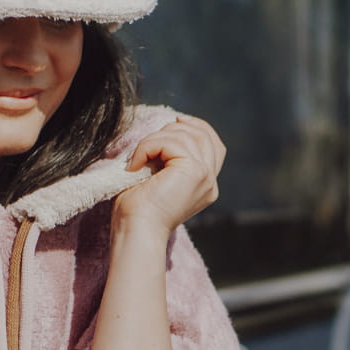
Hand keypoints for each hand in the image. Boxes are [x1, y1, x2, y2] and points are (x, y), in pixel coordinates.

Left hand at [117, 115, 225, 234]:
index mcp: (205, 185)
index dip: (197, 126)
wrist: (136, 230)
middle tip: (148, 144)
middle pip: (203, 134)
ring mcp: (205, 176)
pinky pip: (172, 142)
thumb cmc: (138, 210)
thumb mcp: (159, 176)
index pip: (214, 145)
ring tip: (138, 159)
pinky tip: (136, 165)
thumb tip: (169, 127)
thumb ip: (170, 157)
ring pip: (185, 135)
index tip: (175, 119)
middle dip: (173, 129)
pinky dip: (148, 146)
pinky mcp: (194, 171)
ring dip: (155, 139)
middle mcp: (210, 182)